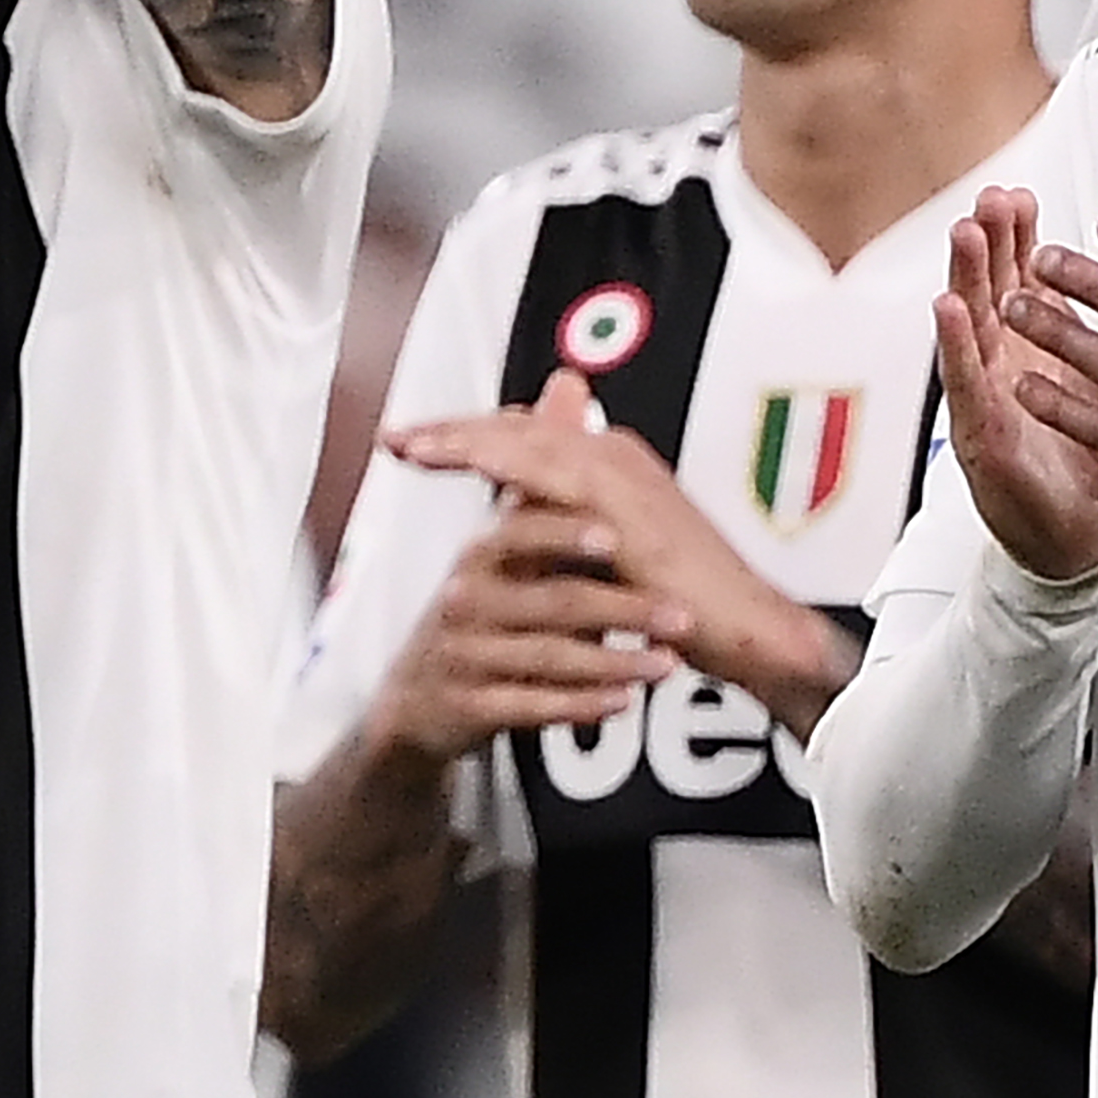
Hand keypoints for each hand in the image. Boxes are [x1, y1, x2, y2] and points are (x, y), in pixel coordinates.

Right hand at [361, 498, 686, 771]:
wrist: (417, 697)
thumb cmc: (478, 609)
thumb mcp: (505, 543)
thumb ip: (544, 473)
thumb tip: (574, 391)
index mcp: (482, 553)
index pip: (524, 533)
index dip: (569, 535)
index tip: (617, 538)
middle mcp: (469, 600)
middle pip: (553, 600)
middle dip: (625, 609)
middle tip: (680, 616)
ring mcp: (467, 654)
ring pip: (551, 658)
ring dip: (617, 663)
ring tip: (667, 663)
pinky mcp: (471, 705)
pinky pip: (534, 706)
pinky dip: (583, 705)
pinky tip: (623, 700)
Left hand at [388, 370, 858, 729]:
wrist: (745, 627)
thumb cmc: (686, 601)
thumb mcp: (616, 560)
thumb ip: (570, 532)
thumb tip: (523, 520)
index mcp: (614, 463)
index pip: (531, 434)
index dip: (473, 435)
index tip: (419, 442)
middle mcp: (615, 455)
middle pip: (519, 426)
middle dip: (453, 428)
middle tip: (396, 437)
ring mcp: (619, 473)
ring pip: (525, 438)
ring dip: (462, 438)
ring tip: (408, 445)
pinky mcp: (620, 503)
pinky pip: (547, 470)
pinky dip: (499, 460)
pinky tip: (461, 462)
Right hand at [936, 188, 1097, 581]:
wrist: (1086, 536)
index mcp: (1040, 348)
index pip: (1024, 281)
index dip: (1020, 238)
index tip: (1022, 195)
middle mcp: (1008, 365)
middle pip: (991, 291)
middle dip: (989, 243)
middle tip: (991, 199)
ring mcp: (990, 398)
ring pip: (971, 326)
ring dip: (965, 277)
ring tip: (967, 234)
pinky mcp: (981, 435)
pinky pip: (967, 383)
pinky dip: (956, 343)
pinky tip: (950, 309)